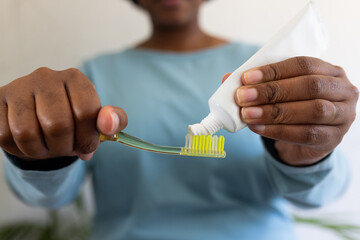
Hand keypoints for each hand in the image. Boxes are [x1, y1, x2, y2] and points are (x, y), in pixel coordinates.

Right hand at [0, 67, 126, 160]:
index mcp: (75, 79)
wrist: (40, 117)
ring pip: (26, 133)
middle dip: (63, 147)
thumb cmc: (74, 119)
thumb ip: (113, 121)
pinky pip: (4, 136)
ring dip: (40, 151)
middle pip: (57, 125)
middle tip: (65, 148)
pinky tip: (28, 142)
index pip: (86, 113)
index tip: (86, 147)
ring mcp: (18, 87)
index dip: (87, 139)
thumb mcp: (98, 120)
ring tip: (47, 146)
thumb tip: (108, 124)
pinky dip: (19, 149)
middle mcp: (46, 77)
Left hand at [227, 57, 357, 165]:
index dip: (273, 71)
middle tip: (242, 96)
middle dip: (272, 91)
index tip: (245, 77)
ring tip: (247, 114)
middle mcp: (343, 90)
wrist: (311, 139)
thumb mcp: (282, 91)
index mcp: (330, 71)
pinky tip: (258, 128)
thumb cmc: (296, 106)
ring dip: (274, 112)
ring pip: (312, 110)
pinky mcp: (333, 138)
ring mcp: (342, 116)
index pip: (303, 64)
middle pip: (309, 86)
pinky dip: (279, 131)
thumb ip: (259, 83)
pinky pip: (307, 134)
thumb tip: (228, 79)